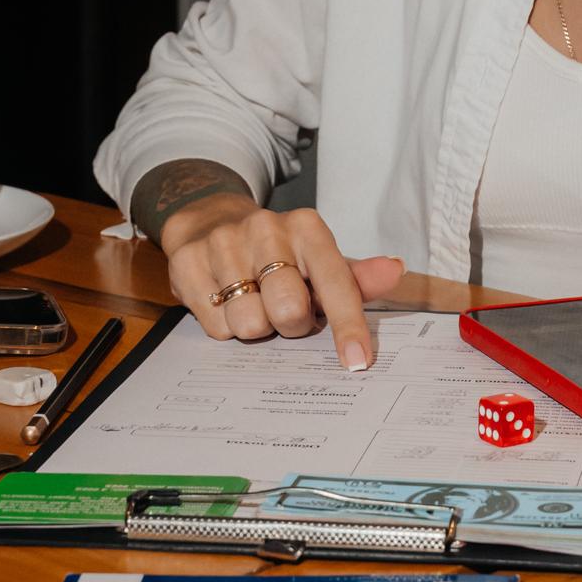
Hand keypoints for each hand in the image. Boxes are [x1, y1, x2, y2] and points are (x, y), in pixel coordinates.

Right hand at [160, 193, 404, 370]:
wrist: (211, 220)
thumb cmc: (277, 252)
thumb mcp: (318, 259)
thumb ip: (356, 276)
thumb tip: (394, 271)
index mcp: (308, 228)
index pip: (335, 282)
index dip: (348, 325)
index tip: (357, 361)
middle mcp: (267, 229)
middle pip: (289, 311)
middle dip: (291, 325)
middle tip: (286, 312)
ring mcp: (224, 242)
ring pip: (248, 324)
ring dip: (256, 327)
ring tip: (254, 303)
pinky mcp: (187, 261)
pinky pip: (214, 326)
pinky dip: (224, 324)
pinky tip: (224, 299)